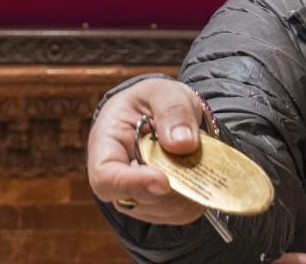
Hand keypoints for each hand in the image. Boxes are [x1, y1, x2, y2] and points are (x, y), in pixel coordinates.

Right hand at [87, 78, 206, 224]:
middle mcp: (116, 179)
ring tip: (196, 154)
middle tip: (195, 156)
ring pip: (163, 210)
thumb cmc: (153, 101)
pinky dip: (197, 194)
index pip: (106, 179)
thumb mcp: (162, 91)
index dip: (133, 185)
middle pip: (138, 200)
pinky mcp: (159, 206)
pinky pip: (180, 213)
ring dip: (188, 188)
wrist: (162, 112)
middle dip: (173, 184)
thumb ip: (172, 110)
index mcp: (106, 146)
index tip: (163, 180)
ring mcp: (136, 196)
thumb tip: (182, 144)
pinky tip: (199, 168)